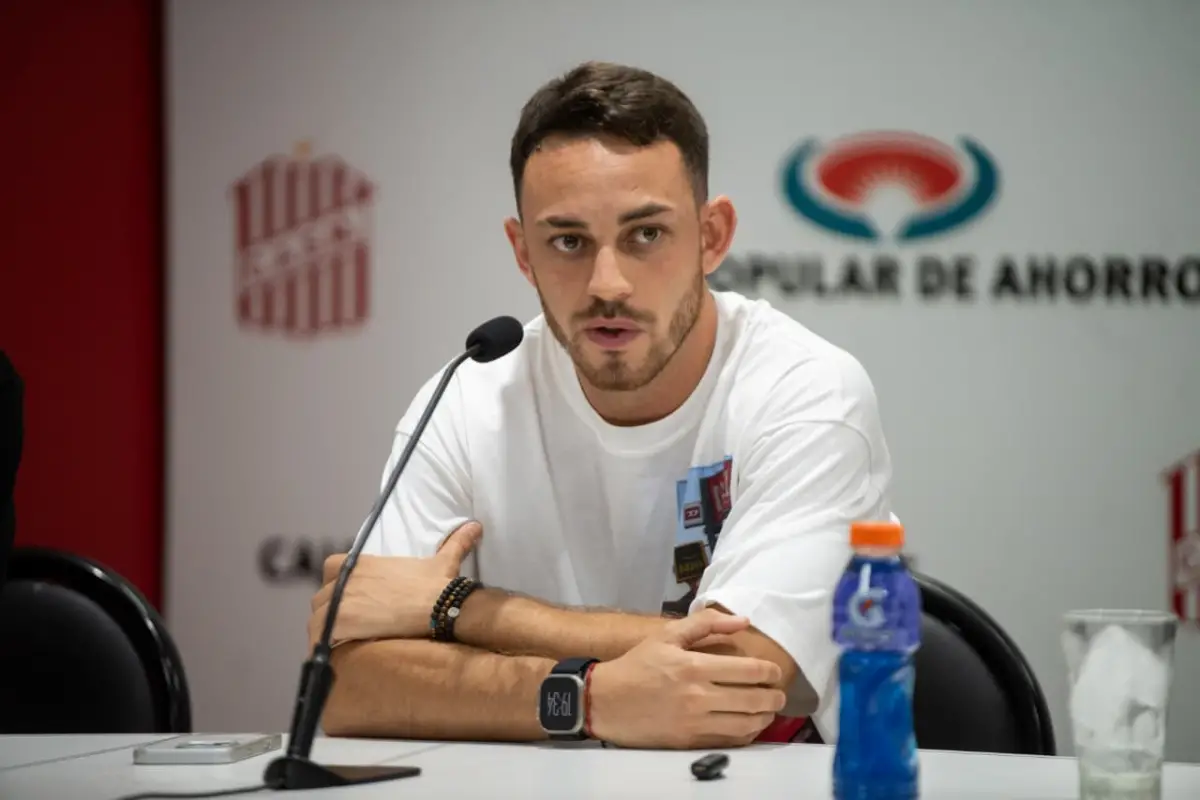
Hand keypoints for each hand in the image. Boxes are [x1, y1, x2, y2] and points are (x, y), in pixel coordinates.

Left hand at [307, 521, 481, 646]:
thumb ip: (456, 542)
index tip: (348, 598)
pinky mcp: (340, 622)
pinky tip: (334, 655)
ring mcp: (341, 601)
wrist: (437, 606)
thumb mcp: (444, 561)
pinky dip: (322, 646)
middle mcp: (347, 580)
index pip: (332, 568)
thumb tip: (475, 526)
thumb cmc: (437, 585)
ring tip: (340, 644)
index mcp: (364, 564)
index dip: (337, 584)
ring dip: (325, 630)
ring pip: (318, 617)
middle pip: (322, 597)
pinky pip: (319, 637)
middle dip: (331, 610)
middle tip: (348, 625)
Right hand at [587, 608, 785, 748]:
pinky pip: (729, 741)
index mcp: (694, 666)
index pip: (749, 671)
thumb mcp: (667, 636)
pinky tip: (748, 726)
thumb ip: (706, 624)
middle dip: (775, 697)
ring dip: (765, 718)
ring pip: (746, 725)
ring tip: (768, 710)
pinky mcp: (689, 742)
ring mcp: (695, 723)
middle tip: (779, 694)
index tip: (776, 671)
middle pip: (754, 701)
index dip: (770, 672)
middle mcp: (698, 697)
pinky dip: (746, 735)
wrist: (606, 702)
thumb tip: (743, 621)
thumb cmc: (637, 665)